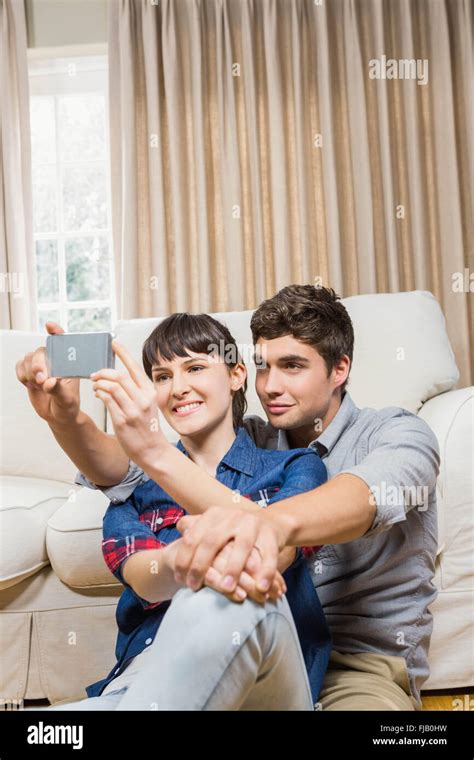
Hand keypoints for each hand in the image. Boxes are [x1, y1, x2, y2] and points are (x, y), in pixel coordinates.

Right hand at [15, 322, 80, 425]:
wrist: (58, 415)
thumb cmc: (68, 405)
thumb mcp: (67, 399)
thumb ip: (58, 390)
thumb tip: (49, 382)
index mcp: (68, 363)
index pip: (63, 342)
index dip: (56, 331)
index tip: (49, 326)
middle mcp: (54, 360)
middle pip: (40, 351)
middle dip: (38, 364)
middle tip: (41, 379)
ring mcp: (41, 365)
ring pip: (28, 358)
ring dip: (30, 373)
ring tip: (39, 386)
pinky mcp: (29, 372)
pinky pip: (20, 366)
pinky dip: (22, 375)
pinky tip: (31, 384)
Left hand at [90, 340, 167, 464]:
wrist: (153, 450)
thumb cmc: (147, 427)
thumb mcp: (148, 405)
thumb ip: (136, 391)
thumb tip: (116, 376)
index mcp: (149, 392)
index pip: (134, 368)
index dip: (123, 353)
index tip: (114, 343)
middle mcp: (142, 399)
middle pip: (119, 376)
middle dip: (103, 372)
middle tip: (95, 373)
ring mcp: (133, 411)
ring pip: (111, 387)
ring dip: (99, 383)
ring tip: (95, 385)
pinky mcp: (122, 421)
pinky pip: (107, 401)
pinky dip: (100, 394)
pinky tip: (98, 394)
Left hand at [174, 506, 287, 595]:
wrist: (271, 522)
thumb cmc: (235, 531)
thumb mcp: (215, 525)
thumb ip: (196, 526)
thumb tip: (179, 528)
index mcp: (214, 515)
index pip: (193, 536)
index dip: (184, 559)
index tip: (180, 579)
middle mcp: (232, 516)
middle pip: (212, 540)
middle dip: (201, 565)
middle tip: (194, 586)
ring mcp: (253, 524)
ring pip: (242, 546)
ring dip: (233, 568)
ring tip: (226, 589)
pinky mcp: (271, 534)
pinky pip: (269, 554)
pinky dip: (266, 571)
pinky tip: (260, 587)